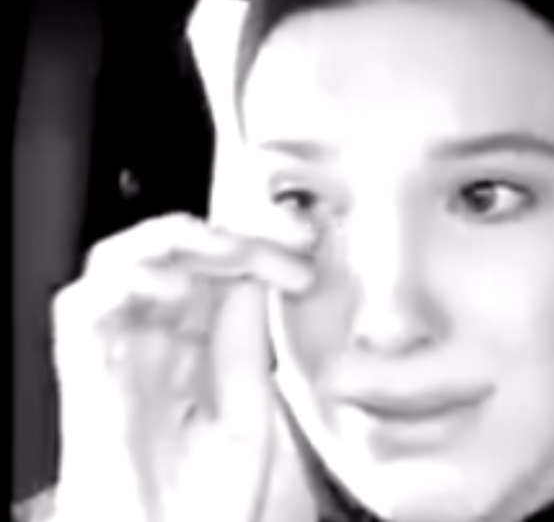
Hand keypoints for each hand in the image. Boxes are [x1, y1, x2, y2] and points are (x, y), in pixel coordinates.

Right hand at [49, 212, 314, 521]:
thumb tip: (257, 281)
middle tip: (282, 241)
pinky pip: (79, 309)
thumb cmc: (199, 513)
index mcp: (187, 356)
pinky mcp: (82, 378)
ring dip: (177, 240)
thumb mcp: (245, 416)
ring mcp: (112, 358)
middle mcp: (147, 348)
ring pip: (117, 259)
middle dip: (230, 230)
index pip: (214, 271)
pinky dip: (125, 282)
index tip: (303, 247)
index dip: (258, 245)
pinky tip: (176, 288)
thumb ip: (244, 348)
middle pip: (170, 251)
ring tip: (232, 253)